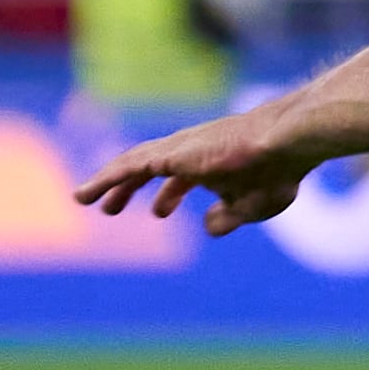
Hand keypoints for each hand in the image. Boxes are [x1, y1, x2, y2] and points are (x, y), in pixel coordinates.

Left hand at [73, 109, 311, 237]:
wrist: (285, 143)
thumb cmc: (278, 171)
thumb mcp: (252, 205)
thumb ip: (228, 217)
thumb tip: (207, 226)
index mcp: (214, 164)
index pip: (182, 177)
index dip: (168, 195)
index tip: (159, 212)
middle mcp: (193, 152)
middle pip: (151, 167)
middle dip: (130, 187)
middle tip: (111, 208)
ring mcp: (181, 149)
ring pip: (134, 163)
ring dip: (109, 182)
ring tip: (83, 197)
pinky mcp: (171, 153)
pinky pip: (130, 165)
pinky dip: (107, 178)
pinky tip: (88, 192)